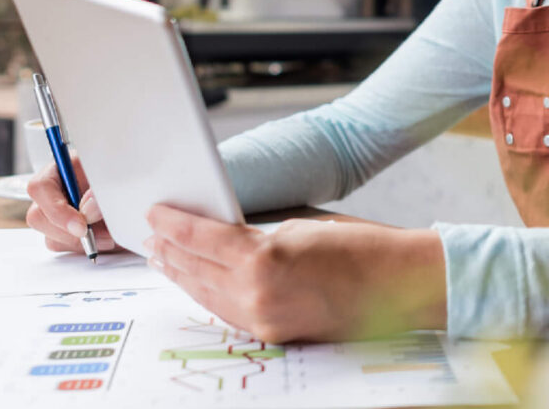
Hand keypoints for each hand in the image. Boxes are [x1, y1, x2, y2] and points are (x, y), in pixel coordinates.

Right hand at [25, 159, 118, 253]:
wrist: (132, 188)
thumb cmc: (119, 173)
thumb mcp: (112, 174)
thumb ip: (98, 190)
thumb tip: (87, 211)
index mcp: (58, 170)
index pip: (40, 188)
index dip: (57, 210)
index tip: (81, 227)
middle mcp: (52, 194)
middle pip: (39, 218)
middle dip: (70, 233)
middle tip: (102, 235)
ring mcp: (56, 216)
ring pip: (52, 238)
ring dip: (82, 243)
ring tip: (110, 236)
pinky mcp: (65, 234)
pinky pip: (66, 248)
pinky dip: (87, 248)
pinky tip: (106, 239)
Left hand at [144, 205, 446, 341]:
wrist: (398, 284)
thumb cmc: (359, 246)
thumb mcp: (299, 225)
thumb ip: (256, 234)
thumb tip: (222, 235)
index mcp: (262, 258)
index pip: (201, 238)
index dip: (174, 224)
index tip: (155, 213)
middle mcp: (257, 294)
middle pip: (197, 270)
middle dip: (170, 252)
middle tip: (150, 237)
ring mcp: (264, 319)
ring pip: (207, 296)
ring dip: (183, 276)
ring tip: (164, 260)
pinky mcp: (274, 334)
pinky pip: (229, 313)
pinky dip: (209, 295)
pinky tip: (199, 284)